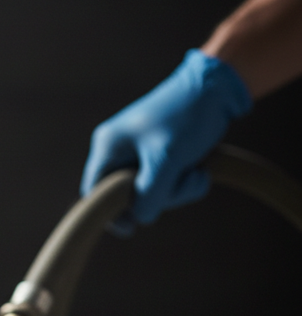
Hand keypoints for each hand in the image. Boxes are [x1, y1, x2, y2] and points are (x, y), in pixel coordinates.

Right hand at [80, 49, 251, 228]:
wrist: (219, 87)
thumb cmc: (188, 117)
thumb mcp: (168, 160)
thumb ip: (149, 194)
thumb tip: (139, 218)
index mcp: (109, 147)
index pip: (95, 192)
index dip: (109, 213)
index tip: (130, 228)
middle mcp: (118, 150)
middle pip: (125, 195)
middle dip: (158, 196)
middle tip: (183, 182)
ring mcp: (138, 153)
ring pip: (149, 191)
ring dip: (176, 190)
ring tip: (196, 171)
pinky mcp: (158, 155)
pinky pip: (164, 183)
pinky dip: (183, 182)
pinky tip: (198, 168)